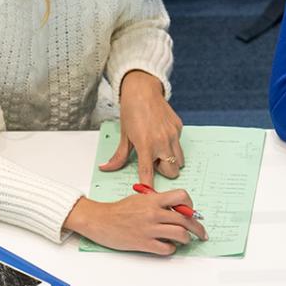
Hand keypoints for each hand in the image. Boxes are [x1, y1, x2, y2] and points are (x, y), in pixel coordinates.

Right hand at [65, 191, 206, 255]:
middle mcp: (154, 213)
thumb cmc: (120, 209)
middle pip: (186, 218)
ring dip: (186, 238)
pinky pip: (167, 248)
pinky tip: (169, 246)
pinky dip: (171, 249)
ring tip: (185, 240)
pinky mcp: (144, 243)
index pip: (182, 196)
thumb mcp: (140, 198)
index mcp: (153, 199)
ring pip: (180, 234)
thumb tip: (178, 210)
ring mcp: (149, 229)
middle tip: (201, 232)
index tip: (192, 211)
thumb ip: (158, 202)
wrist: (100, 220)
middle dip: (198, 227)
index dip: (190, 204)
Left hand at [99, 70, 183, 185]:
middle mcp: (162, 141)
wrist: (143, 90)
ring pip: (179, 160)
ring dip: (170, 160)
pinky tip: (162, 134)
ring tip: (158, 149)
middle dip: (165, 171)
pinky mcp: (179, 128)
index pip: (148, 172)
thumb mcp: (124, 135)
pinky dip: (172, 145)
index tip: (150, 195)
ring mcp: (172, 135)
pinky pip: (179, 145)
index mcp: (145, 145)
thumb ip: (119, 156)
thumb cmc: (131, 111)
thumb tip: (106, 168)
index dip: (150, 186)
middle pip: (172, 171)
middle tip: (154, 161)